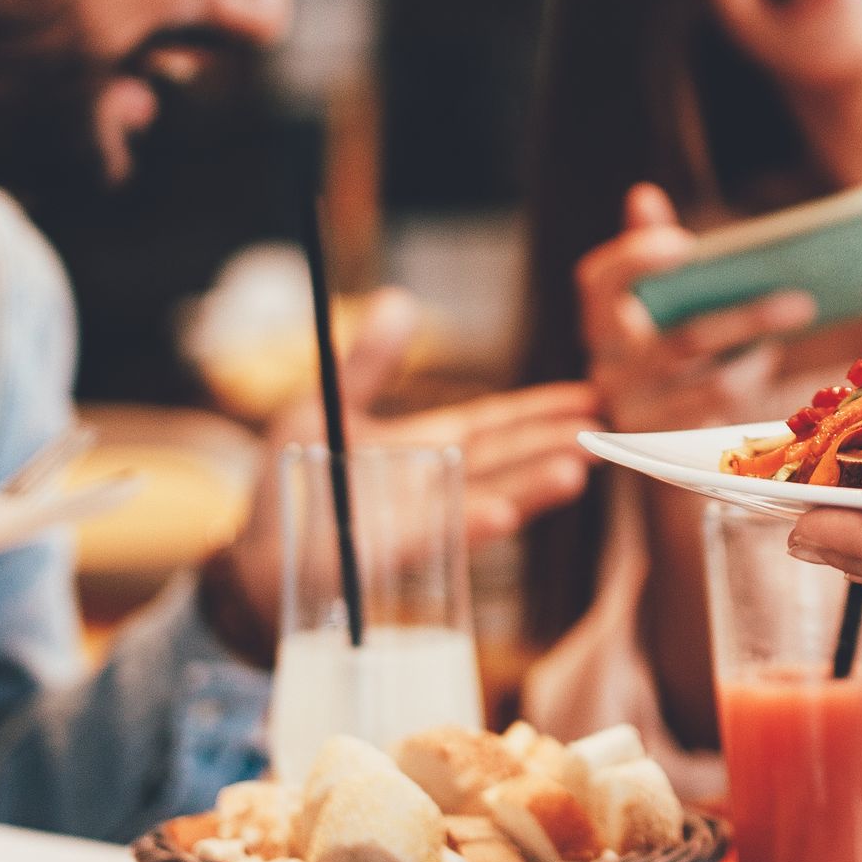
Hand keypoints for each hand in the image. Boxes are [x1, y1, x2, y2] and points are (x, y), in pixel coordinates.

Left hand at [213, 286, 594, 655]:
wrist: (253, 561)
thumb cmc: (291, 486)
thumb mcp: (326, 409)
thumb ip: (368, 365)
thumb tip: (400, 300)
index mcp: (425, 449)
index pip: (496, 427)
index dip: (540, 413)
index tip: (589, 399)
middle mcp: (434, 488)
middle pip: (506, 462)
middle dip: (554, 446)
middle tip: (608, 431)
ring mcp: (419, 525)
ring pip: (486, 502)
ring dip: (530, 489)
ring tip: (576, 472)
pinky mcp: (389, 558)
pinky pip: (437, 540)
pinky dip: (471, 528)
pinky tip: (503, 515)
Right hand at [578, 185, 813, 433]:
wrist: (658, 430)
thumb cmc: (664, 344)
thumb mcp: (657, 299)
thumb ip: (648, 248)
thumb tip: (643, 195)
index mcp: (601, 321)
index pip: (599, 282)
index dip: (635, 259)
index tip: (685, 244)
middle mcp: (608, 369)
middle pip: (681, 341)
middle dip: (748, 318)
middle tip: (802, 299)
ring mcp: (636, 413)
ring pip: (712, 381)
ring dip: (761, 353)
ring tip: (793, 324)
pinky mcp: (667, 447)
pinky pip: (722, 413)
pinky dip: (751, 382)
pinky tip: (767, 360)